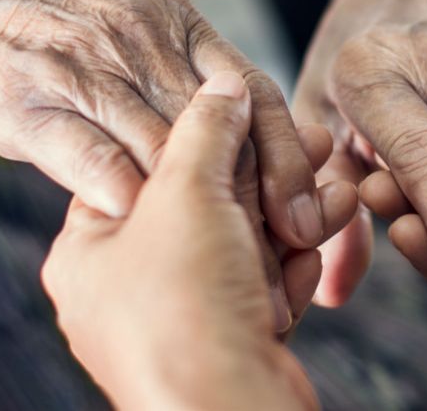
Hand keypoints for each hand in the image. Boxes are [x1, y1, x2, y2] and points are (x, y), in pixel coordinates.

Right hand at [0, 0, 328, 256]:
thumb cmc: (52, 40)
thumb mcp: (133, 42)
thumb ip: (185, 90)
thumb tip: (252, 156)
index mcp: (175, 19)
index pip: (253, 90)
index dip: (288, 154)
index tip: (310, 210)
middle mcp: (137, 35)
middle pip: (221, 125)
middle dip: (257, 191)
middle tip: (284, 244)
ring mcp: (82, 65)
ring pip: (164, 147)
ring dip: (199, 211)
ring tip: (227, 260)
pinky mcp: (28, 100)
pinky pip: (92, 157)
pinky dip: (126, 198)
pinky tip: (149, 233)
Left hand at [42, 72, 332, 409]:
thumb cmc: (184, 311)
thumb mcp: (187, 194)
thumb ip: (206, 128)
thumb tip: (222, 84)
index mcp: (91, 249)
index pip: (148, 168)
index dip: (207, 137)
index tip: (252, 112)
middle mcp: (129, 286)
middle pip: (206, 207)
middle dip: (266, 177)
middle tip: (311, 144)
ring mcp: (180, 318)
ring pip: (244, 245)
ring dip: (292, 217)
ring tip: (335, 191)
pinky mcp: (227, 340)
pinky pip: (262, 284)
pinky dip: (294, 263)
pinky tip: (324, 237)